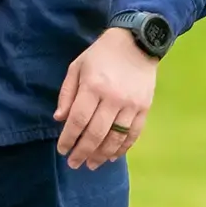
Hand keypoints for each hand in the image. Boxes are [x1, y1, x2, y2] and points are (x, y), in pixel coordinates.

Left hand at [54, 28, 158, 168]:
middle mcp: (113, 98)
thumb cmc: (100, 55)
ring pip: (116, 137)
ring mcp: (132, 104)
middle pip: (96, 133)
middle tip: (74, 164)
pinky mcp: (145, 107)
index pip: (78, 120)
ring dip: (102, 155)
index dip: (69, 139)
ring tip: (92, 164)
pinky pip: (134, 133)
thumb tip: (60, 119)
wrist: (136, 42)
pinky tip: (112, 156)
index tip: (62, 150)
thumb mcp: (76, 68)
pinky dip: (123, 148)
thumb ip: (67, 94)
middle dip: (83, 152)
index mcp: (93, 86)